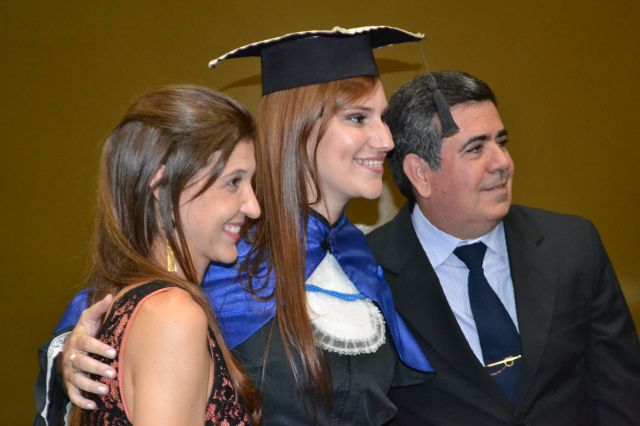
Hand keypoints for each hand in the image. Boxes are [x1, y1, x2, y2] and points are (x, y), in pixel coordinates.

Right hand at [61, 294, 115, 408]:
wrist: (72, 346)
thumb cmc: (86, 331)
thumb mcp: (90, 318)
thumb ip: (99, 309)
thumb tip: (111, 296)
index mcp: (78, 340)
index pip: (87, 344)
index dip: (98, 348)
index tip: (113, 352)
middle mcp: (72, 357)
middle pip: (81, 364)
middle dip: (96, 368)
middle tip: (112, 373)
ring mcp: (70, 372)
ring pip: (77, 381)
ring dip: (90, 386)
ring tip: (105, 390)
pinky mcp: (70, 384)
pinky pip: (73, 395)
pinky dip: (82, 401)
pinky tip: (94, 405)